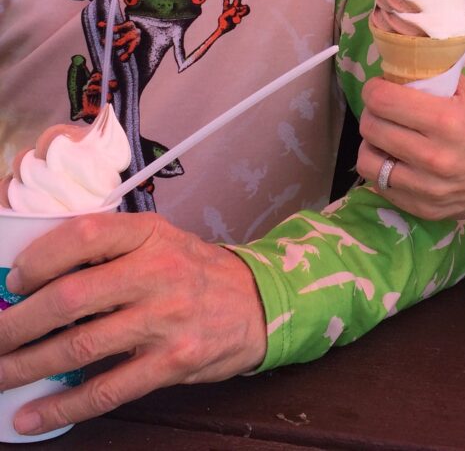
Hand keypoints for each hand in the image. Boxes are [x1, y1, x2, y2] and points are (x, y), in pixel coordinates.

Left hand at [0, 213, 266, 436]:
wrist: (256, 302)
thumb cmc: (193, 271)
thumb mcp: (158, 241)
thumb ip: (109, 251)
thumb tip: (37, 279)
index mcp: (149, 234)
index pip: (86, 235)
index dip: (41, 258)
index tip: (14, 281)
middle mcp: (157, 272)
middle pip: (72, 297)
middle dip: (18, 323)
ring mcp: (166, 319)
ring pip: (81, 346)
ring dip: (28, 366)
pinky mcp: (173, 362)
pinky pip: (108, 390)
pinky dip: (63, 406)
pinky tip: (33, 415)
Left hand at [357, 76, 464, 224]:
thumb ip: (432, 76)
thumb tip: (395, 64)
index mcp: (446, 120)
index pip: (383, 100)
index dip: (374, 89)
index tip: (379, 88)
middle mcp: (433, 156)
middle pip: (371, 128)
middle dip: (372, 113)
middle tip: (383, 111)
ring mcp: (427, 187)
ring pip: (367, 160)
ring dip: (371, 144)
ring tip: (385, 138)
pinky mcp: (422, 209)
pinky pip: (381, 185)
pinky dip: (383, 169)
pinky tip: (397, 160)